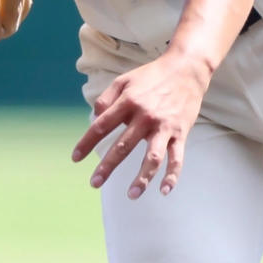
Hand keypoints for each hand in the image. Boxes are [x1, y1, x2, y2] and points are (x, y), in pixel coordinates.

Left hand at [70, 53, 210, 197]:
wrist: (187, 68)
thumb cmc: (153, 75)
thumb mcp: (124, 79)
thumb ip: (107, 98)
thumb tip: (95, 117)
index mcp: (128, 102)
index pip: (102, 126)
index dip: (87, 142)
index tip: (76, 158)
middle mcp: (145, 116)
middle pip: (123, 146)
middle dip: (107, 167)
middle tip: (94, 183)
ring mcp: (164, 126)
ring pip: (152, 158)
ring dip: (142, 178)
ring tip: (132, 194)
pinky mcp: (180, 132)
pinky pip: (177, 158)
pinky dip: (172, 176)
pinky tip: (164, 190)